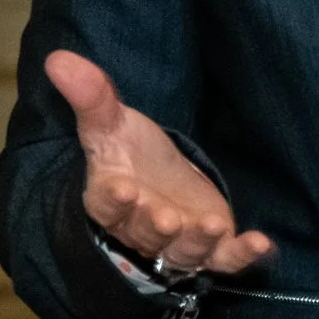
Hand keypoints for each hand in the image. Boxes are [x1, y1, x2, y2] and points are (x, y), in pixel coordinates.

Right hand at [45, 50, 271, 277]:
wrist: (161, 180)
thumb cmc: (130, 154)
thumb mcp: (113, 122)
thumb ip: (91, 97)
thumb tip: (58, 59)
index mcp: (112, 198)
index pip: (107, 205)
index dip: (115, 200)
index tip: (123, 189)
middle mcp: (142, 227)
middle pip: (146, 233)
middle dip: (157, 227)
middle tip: (168, 219)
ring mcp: (176, 242)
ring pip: (182, 252)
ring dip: (198, 242)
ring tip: (213, 225)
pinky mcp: (210, 248)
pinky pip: (224, 260)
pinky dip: (241, 256)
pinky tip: (260, 243)